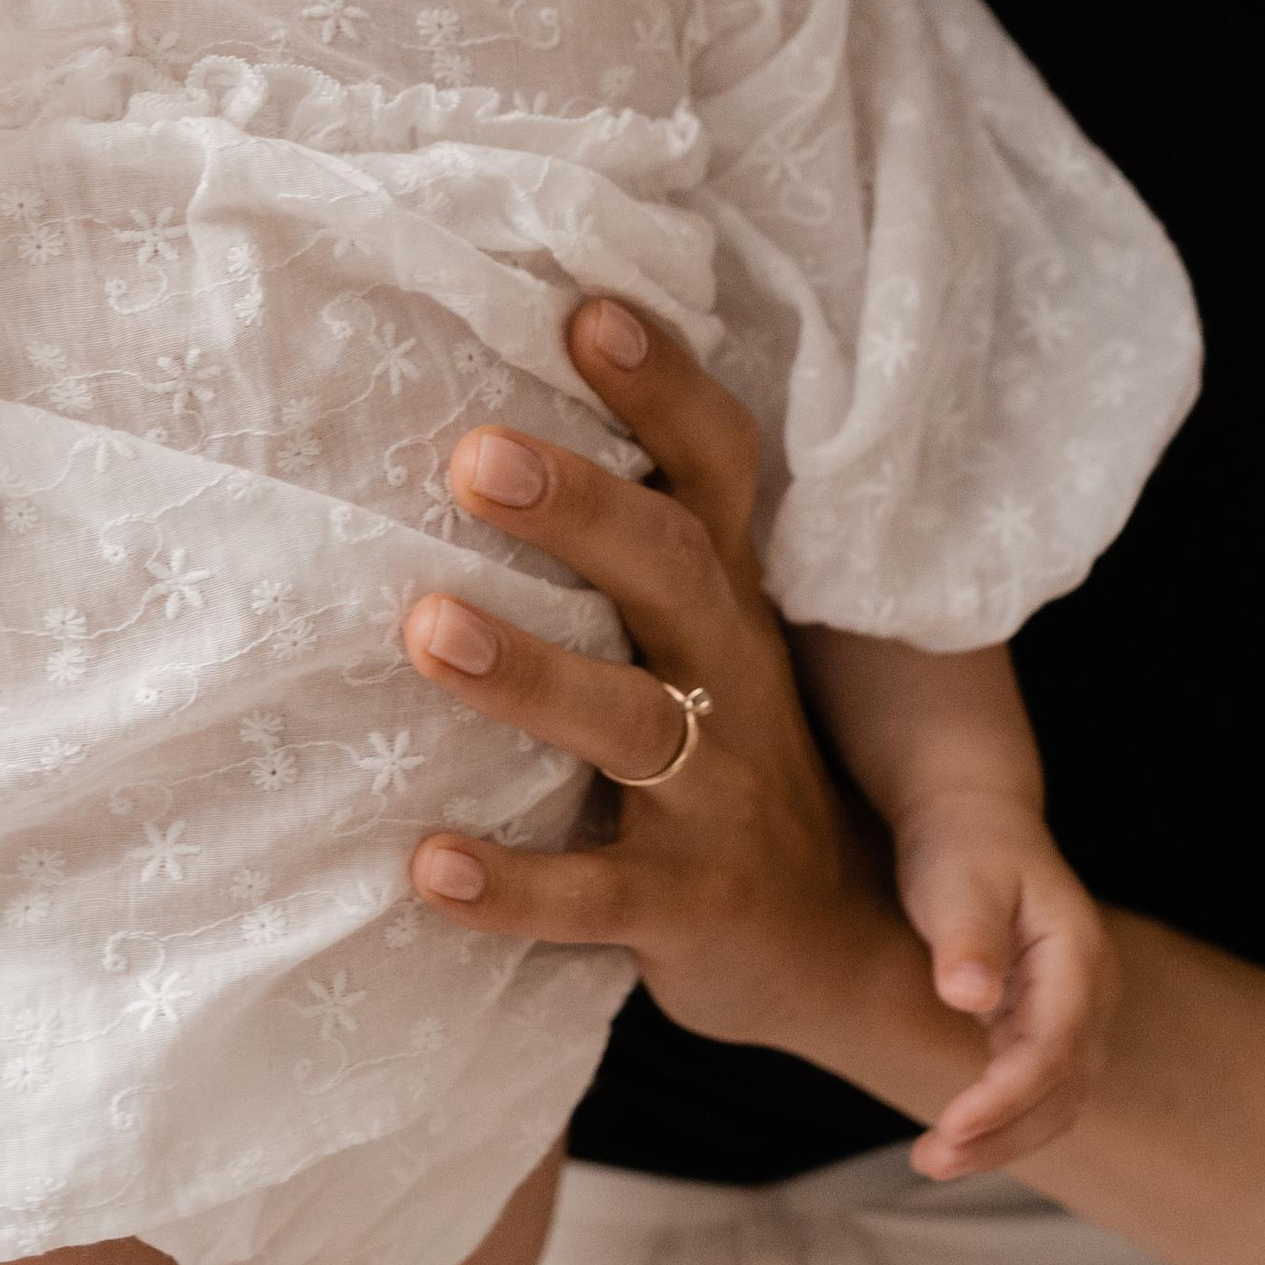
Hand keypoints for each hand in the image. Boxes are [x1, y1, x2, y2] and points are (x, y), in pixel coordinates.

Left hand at [398, 301, 971, 1113]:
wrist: (837, 952)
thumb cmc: (724, 759)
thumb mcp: (698, 644)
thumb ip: (622, 548)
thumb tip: (474, 406)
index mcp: (727, 600)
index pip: (713, 469)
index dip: (661, 390)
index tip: (585, 311)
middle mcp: (734, 680)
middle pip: (671, 574)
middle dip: (580, 510)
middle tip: (476, 454)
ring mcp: (718, 796)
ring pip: (630, 723)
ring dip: (529, 675)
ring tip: (428, 627)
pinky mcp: (686, 907)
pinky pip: (594, 895)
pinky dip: (513, 885)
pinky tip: (428, 864)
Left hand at [894, 800, 1119, 1178]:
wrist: (974, 819)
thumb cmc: (963, 845)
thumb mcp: (957, 880)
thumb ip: (968, 937)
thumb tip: (971, 998)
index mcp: (1079, 955)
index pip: (1053, 1047)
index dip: (1006, 1096)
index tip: (950, 1126)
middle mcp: (1089, 990)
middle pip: (1066, 1088)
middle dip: (1004, 1135)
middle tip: (932, 1160)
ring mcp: (1073, 1011)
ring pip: (1056, 1100)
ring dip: (1002, 1139)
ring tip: (932, 1162)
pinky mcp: (1043, 1023)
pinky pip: (1034, 1088)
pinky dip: (999, 1120)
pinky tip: (951, 1139)